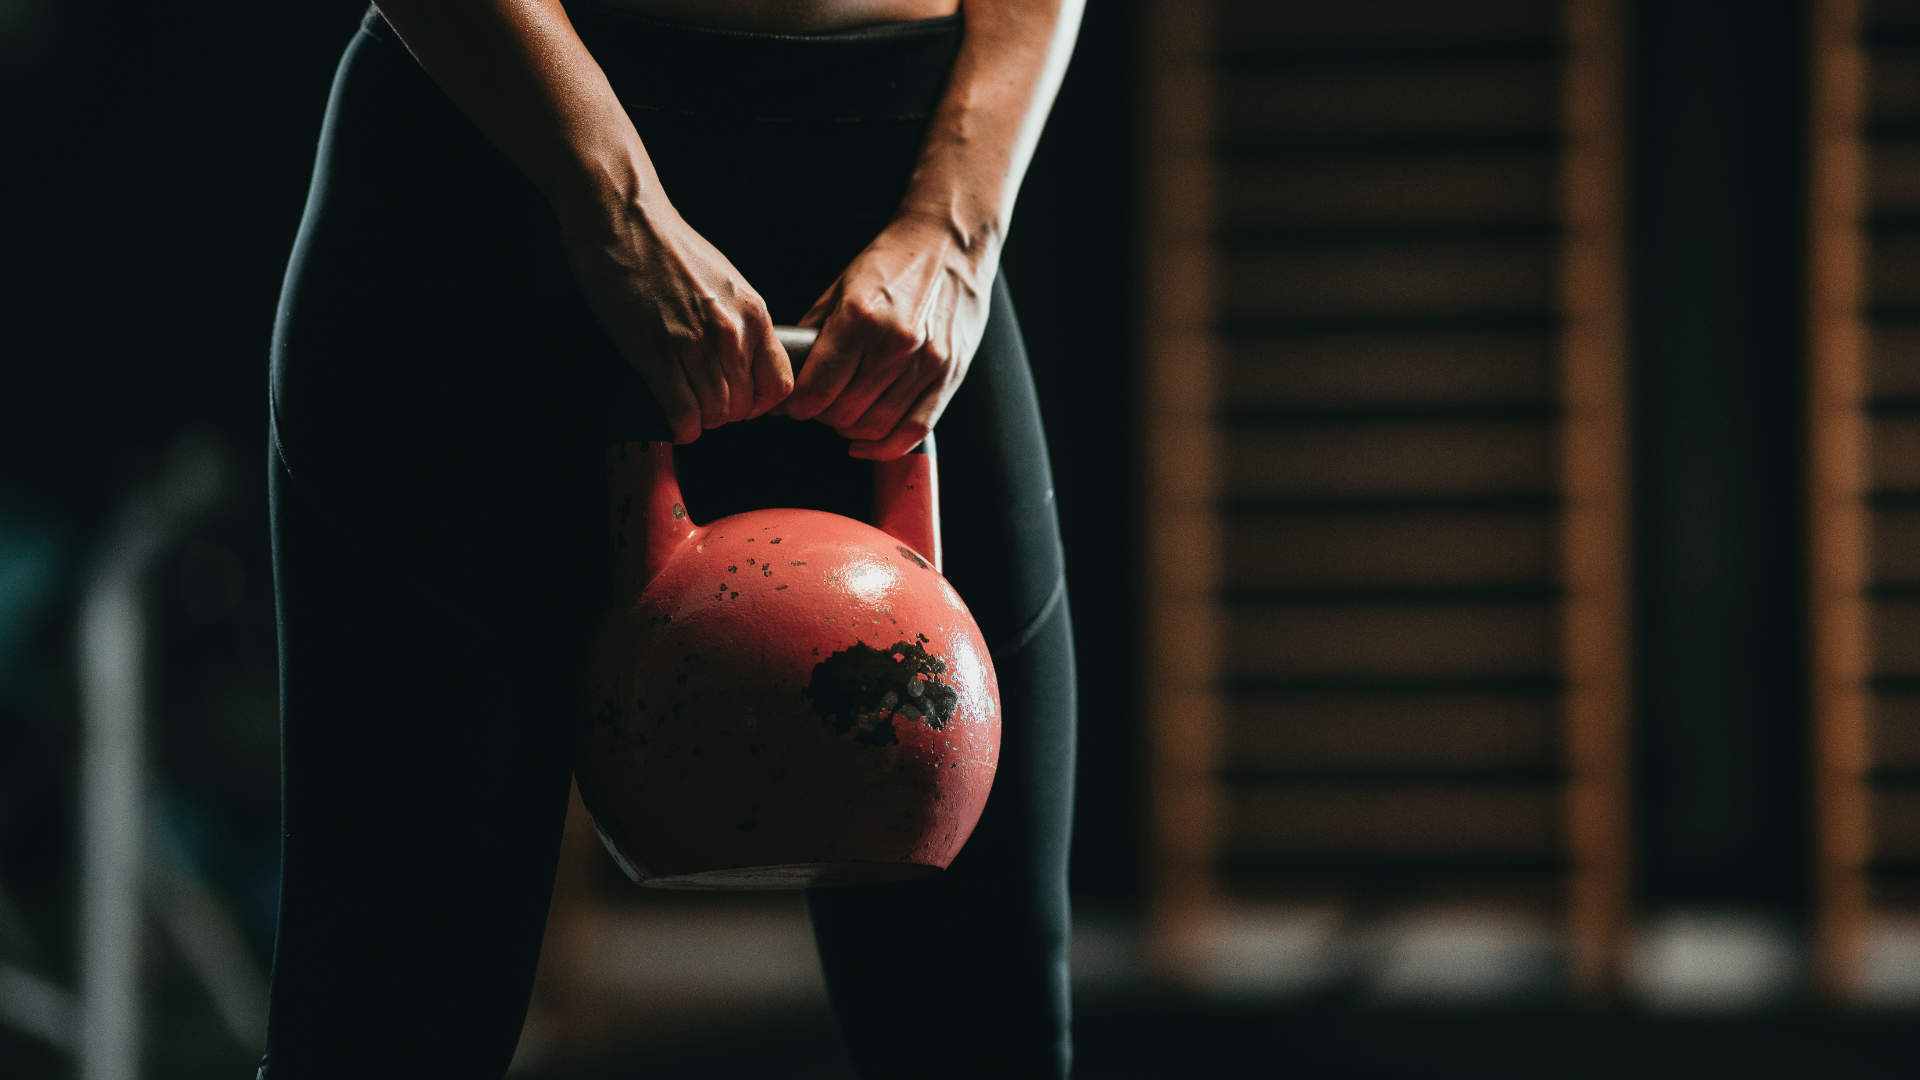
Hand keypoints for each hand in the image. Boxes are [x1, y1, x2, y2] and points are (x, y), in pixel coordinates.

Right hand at [562, 194, 792, 443]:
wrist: (624, 219)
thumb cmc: (668, 248)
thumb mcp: (726, 283)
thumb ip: (741, 323)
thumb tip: (744, 362)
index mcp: (754, 314)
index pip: (780, 385)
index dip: (759, 403)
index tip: (741, 401)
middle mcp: (732, 334)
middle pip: (744, 407)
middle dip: (724, 413)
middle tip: (704, 402)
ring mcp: (695, 347)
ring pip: (714, 416)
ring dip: (700, 420)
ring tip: (685, 405)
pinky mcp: (657, 356)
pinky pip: (683, 416)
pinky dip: (679, 426)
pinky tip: (672, 416)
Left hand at [779, 210, 995, 459]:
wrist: (949, 243)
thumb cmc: (893, 262)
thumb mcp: (840, 287)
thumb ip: (814, 334)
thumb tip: (788, 374)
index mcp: (859, 318)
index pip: (817, 389)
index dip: (799, 406)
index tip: (796, 405)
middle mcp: (894, 343)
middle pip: (844, 412)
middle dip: (823, 416)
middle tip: (820, 406)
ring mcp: (926, 362)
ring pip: (876, 426)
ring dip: (852, 430)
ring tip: (845, 416)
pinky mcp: (950, 375)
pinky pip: (915, 430)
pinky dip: (886, 446)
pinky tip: (868, 442)